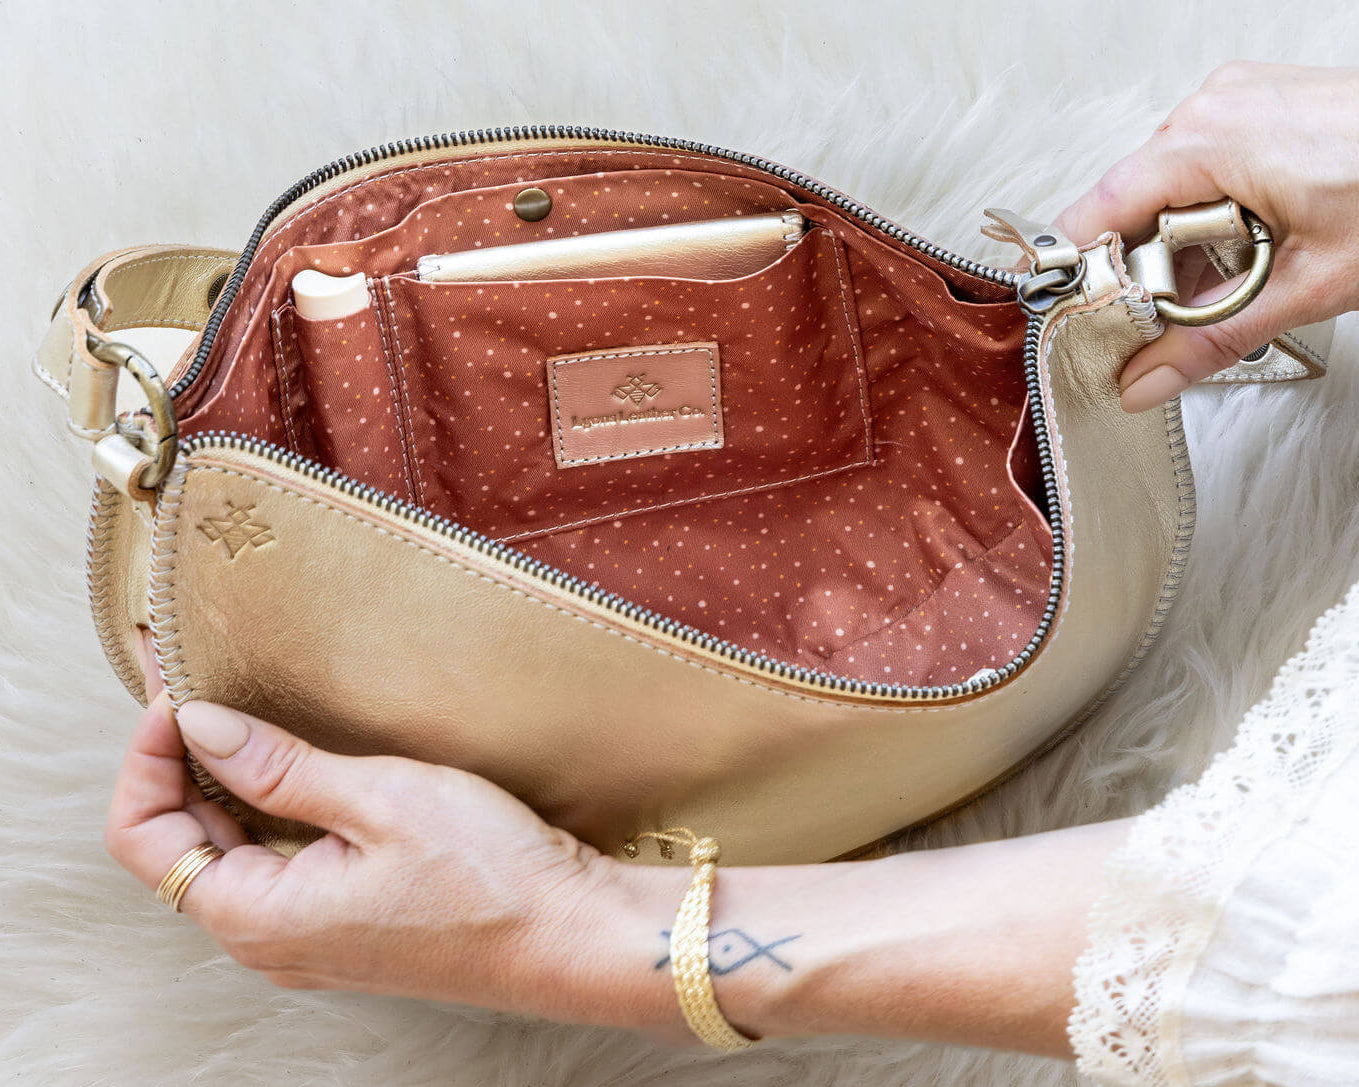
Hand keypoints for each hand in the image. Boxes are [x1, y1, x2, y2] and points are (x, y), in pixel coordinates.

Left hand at [104, 630, 678, 1029]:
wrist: (571, 935)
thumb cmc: (490, 878)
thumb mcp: (380, 799)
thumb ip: (279, 766)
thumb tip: (199, 726)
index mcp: (257, 917)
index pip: (143, 837)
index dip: (146, 756)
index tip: (181, 692)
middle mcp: (268, 938)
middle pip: (178, 844)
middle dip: (176, 760)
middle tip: (195, 683)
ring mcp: (307, 933)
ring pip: (227, 852)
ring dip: (220, 781)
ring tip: (236, 711)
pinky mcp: (346, 919)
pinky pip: (276, 861)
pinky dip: (265, 806)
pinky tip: (292, 761)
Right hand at [1056, 62, 1358, 411]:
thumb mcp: (1306, 284)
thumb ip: (1209, 341)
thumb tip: (1141, 382)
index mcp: (1205, 139)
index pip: (1095, 214)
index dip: (1081, 277)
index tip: (1078, 327)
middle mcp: (1210, 110)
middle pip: (1127, 208)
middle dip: (1141, 272)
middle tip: (1167, 323)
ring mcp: (1235, 104)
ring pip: (1164, 193)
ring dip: (1179, 250)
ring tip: (1232, 281)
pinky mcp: (1258, 112)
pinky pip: (1201, 172)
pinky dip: (1209, 220)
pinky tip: (1244, 252)